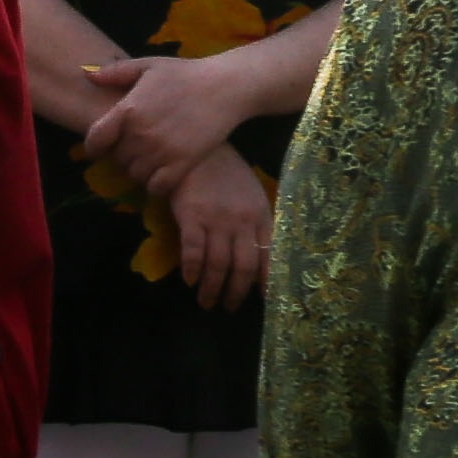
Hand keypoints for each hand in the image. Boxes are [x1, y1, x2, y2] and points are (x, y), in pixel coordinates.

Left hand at [80, 51, 256, 192]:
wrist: (224, 87)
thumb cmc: (185, 73)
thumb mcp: (149, 65)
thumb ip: (115, 72)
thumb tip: (86, 75)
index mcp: (128, 110)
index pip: (95, 141)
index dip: (95, 147)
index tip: (103, 146)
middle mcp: (140, 135)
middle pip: (118, 160)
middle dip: (124, 155)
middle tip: (138, 147)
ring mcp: (161, 152)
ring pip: (135, 175)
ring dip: (140, 170)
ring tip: (152, 158)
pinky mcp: (181, 165)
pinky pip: (157, 187)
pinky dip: (156, 184)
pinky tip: (163, 172)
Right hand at [165, 147, 272, 311]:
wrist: (200, 150)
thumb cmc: (227, 173)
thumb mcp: (251, 195)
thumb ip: (256, 223)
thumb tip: (257, 257)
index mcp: (260, 216)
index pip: (268, 256)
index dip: (266, 281)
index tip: (263, 301)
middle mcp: (242, 221)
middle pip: (242, 267)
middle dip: (235, 292)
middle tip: (228, 307)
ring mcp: (217, 219)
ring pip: (218, 264)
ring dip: (212, 288)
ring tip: (206, 301)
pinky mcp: (192, 216)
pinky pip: (193, 251)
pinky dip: (192, 270)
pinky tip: (189, 280)